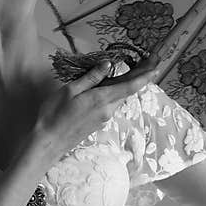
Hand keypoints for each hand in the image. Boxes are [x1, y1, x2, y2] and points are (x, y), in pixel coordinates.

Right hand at [30, 53, 159, 168]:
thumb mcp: (70, 90)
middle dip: (139, 76)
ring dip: (127, 84)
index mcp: (101, 99)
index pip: (130, 86)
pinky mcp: (99, 123)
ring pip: (119, 97)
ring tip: (132, 69)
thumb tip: (108, 65)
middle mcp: (107, 110)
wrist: (48, 143)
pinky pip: (111, 104)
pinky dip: (115, 92)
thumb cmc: (54, 114)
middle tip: (149, 62)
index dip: (144, 76)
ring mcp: (104, 118)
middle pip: (127, 90)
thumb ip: (91, 78)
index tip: (156, 67)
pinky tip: (111, 85)